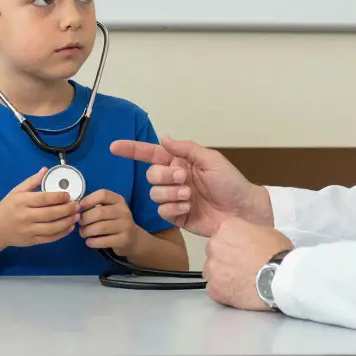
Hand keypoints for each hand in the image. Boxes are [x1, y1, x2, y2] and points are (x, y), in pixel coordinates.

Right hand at [0, 168, 79, 247]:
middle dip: (66, 210)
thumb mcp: (17, 191)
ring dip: (67, 222)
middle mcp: (26, 216)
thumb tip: (46, 169)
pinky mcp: (32, 241)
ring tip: (77, 216)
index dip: (57, 197)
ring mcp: (29, 230)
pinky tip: (70, 227)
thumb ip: (32, 181)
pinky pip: (50, 238)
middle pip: (50, 213)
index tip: (68, 195)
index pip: (43, 199)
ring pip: (52, 228)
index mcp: (22, 201)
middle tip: (77, 205)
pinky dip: (62, 233)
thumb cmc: (8, 207)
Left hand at [77, 190, 138, 253]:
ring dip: (87, 231)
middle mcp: (123, 211)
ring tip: (83, 233)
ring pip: (100, 227)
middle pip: (99, 212)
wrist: (132, 238)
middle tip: (79, 223)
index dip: (88, 199)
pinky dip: (93, 242)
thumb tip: (76, 208)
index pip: (103, 194)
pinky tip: (89, 242)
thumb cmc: (115, 221)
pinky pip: (104, 241)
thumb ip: (96, 206)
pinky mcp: (124, 239)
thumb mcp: (110, 209)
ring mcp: (125, 226)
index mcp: (118, 200)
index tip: (80, 207)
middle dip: (85, 219)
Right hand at [110, 135, 270, 236]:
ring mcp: (174, 198)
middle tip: (185, 179)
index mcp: (180, 162)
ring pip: (154, 194)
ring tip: (190, 196)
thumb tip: (164, 138)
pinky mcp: (176, 216)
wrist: (241, 211)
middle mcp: (174, 179)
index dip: (132, 150)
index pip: (151, 153)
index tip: (114, 147)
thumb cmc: (231, 183)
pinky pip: (162, 211)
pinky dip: (174, 209)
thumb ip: (186, 149)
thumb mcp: (211, 160)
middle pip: (151, 175)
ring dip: (171, 193)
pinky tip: (189, 208)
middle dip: (165, 176)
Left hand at [203, 217, 293, 310]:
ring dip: (223, 275)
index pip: (222, 234)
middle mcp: (214, 245)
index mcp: (226, 228)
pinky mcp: (213, 288)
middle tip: (242, 266)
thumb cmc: (277, 254)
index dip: (232, 244)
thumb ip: (247, 233)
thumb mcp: (265, 231)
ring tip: (241, 280)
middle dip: (225, 259)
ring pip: (212, 271)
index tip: (240, 251)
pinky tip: (239, 291)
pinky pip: (214, 289)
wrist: (279, 278)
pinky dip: (224, 291)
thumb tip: (245, 240)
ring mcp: (212, 268)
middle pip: (214, 252)